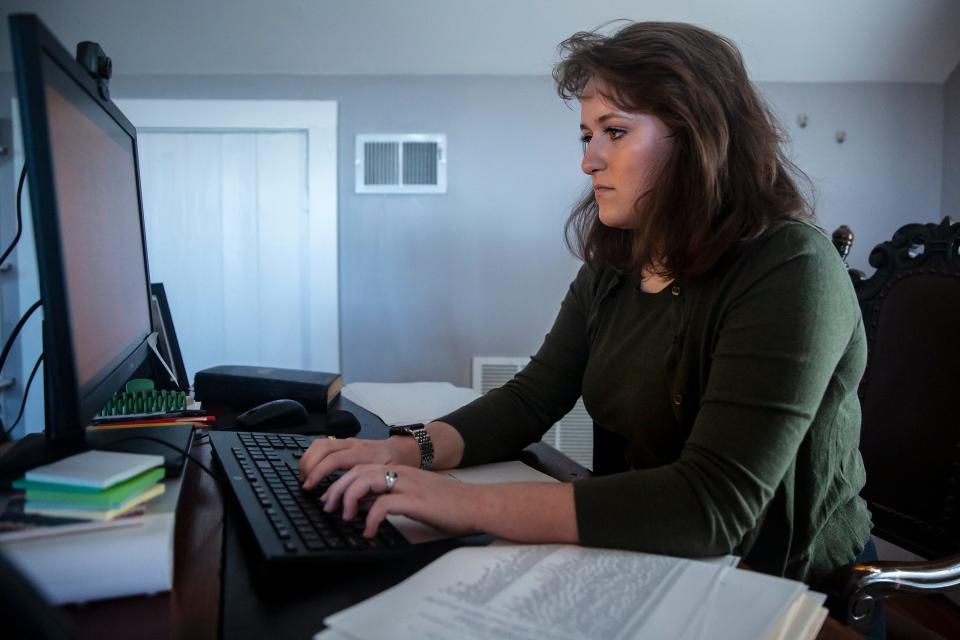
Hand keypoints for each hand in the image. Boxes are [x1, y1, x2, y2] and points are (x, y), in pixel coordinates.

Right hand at [299, 437, 414, 489]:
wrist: (400, 450)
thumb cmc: (394, 467)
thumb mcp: (385, 480)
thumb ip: (368, 491)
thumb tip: (348, 508)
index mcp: (363, 455)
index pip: (334, 460)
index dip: (319, 473)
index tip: (309, 487)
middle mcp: (353, 445)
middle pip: (323, 448)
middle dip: (309, 466)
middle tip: (304, 484)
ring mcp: (347, 441)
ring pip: (320, 444)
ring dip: (308, 459)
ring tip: (304, 477)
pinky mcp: (343, 442)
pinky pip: (322, 444)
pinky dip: (312, 455)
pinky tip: (310, 469)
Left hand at [320, 464, 482, 537]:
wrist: (476, 504)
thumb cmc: (449, 504)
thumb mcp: (414, 495)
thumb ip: (392, 496)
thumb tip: (367, 509)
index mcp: (400, 471)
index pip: (361, 468)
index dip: (341, 482)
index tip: (330, 498)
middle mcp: (401, 473)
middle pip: (358, 472)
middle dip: (337, 489)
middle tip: (329, 507)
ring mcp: (407, 485)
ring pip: (366, 481)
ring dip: (349, 499)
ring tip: (346, 517)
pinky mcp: (415, 500)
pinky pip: (383, 505)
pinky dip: (370, 519)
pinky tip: (369, 532)